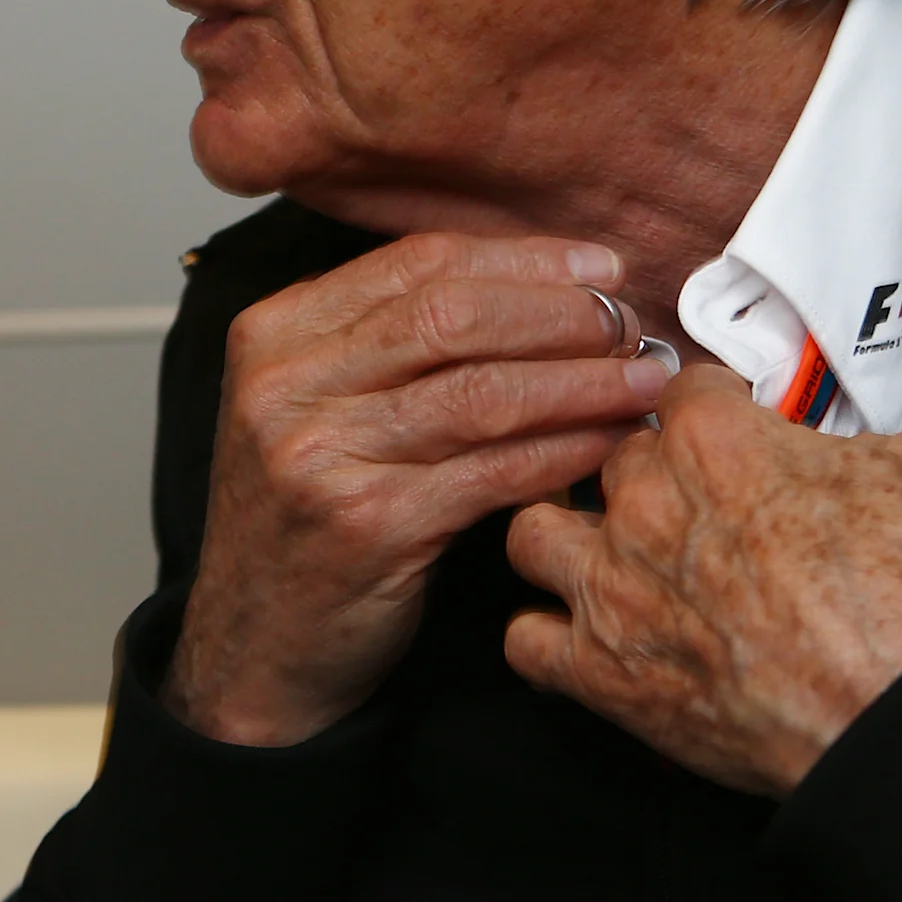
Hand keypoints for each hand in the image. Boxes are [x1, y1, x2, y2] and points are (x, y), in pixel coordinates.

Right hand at [167, 233, 670, 747]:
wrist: (256, 641)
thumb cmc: (304, 519)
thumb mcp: (315, 407)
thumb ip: (390, 344)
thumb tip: (534, 286)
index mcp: (274, 333)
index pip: (416, 262)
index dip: (522, 259)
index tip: (597, 268)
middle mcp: (285, 384)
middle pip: (452, 314)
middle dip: (560, 313)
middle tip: (630, 324)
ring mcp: (319, 454)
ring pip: (481, 391)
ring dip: (580, 381)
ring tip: (644, 379)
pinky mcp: (367, 525)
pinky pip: (492, 472)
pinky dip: (563, 450)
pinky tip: (608, 442)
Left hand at [503, 363, 901, 794]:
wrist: (898, 710)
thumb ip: (868, 437)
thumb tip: (861, 445)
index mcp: (712, 439)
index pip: (681, 390)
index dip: (710, 408)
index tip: (725, 427)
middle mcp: (644, 502)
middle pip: (610, 460)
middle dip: (646, 476)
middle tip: (686, 505)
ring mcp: (612, 587)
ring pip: (533, 534)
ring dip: (564, 541)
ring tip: (604, 558)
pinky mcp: (601, 670)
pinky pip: (524, 643)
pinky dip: (546, 642)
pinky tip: (581, 641)